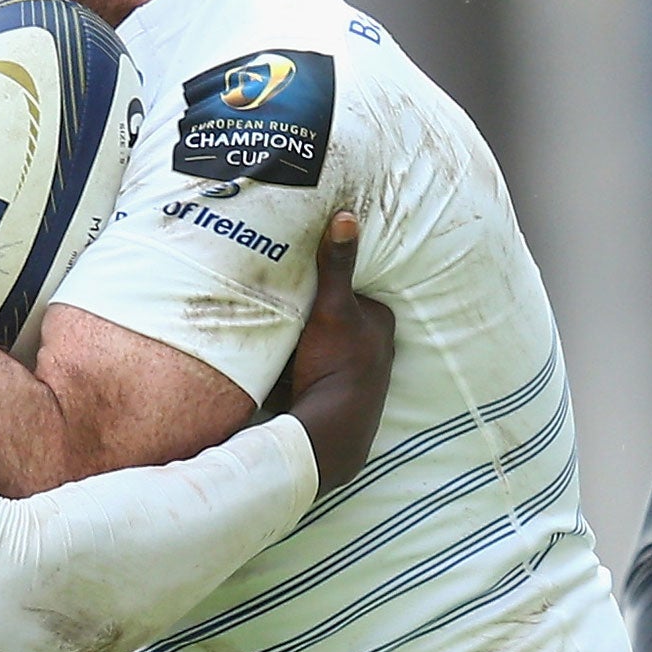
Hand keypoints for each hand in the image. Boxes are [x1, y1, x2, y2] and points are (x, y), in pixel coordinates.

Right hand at [286, 213, 394, 492]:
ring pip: (318, 341)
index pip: (348, 287)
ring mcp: (353, 373)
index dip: (320, 280)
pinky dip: (291, 363)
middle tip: (276, 296)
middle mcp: (374, 347)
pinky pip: (307, 366)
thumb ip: (337, 266)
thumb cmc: (336, 368)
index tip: (294, 271)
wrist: (325, 435)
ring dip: (297, 338)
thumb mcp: (333, 310)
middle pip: (333, 315)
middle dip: (307, 309)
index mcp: (381, 322)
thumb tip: (346, 216)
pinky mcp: (331, 392)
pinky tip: (272, 361)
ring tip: (270, 326)